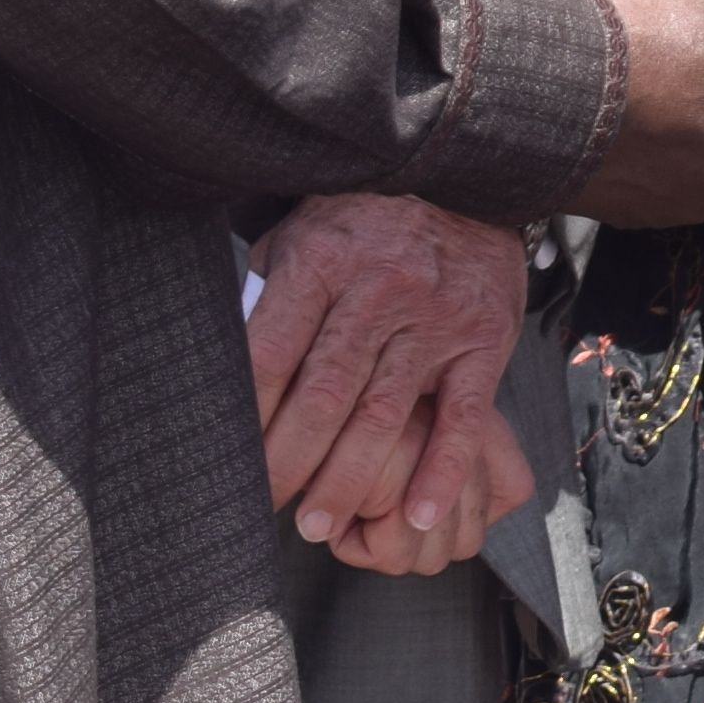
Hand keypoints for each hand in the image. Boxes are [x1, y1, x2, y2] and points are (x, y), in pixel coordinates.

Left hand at [247, 193, 538, 567]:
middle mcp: (380, 289)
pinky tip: (418, 513)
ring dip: (350, 479)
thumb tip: (221, 368)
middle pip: (324, 394)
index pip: (272, 354)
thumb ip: (268, 295)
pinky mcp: (483, 341)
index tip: (226, 461)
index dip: (247, 418)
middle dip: (289, 461)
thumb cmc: (364, 219)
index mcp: (323, 260)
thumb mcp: (301, 234)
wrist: (466, 176)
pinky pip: (463, 416)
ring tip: (318, 526)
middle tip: (265, 507)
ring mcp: (435, 318)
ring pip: (386, 414)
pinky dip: (442, 469)